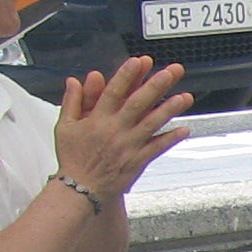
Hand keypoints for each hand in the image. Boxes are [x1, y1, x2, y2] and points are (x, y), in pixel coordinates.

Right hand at [53, 53, 190, 199]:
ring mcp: (128, 146)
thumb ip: (72, 102)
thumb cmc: (73, 157)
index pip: (112, 92)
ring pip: (152, 123)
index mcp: (96, 119)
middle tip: (171, 72)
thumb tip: (73, 80)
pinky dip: (170, 138)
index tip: (138, 61)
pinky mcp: (138, 161)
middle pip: (138, 103)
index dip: (126, 76)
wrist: (80, 189)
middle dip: (155, 86)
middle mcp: (115, 130)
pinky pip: (157, 148)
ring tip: (186, 97)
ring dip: (170, 109)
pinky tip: (185, 128)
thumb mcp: (64, 127)